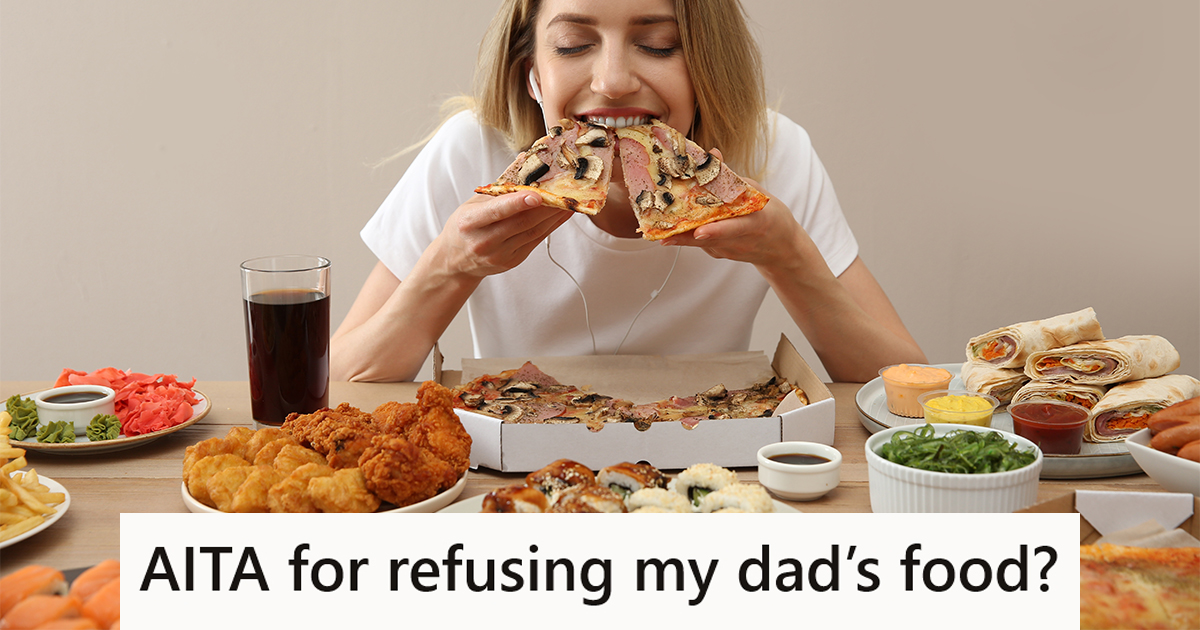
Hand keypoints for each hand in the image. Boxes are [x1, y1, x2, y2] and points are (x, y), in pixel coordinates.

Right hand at [436, 192, 572, 278]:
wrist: (455, 260)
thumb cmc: (465, 225)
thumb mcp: (474, 203)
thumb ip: (500, 184)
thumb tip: (525, 158)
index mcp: (470, 222)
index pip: (497, 212)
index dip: (518, 203)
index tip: (537, 195)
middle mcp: (484, 241)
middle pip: (521, 222)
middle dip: (546, 206)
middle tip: (564, 191)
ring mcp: (499, 254)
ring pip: (533, 232)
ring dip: (554, 215)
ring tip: (568, 200)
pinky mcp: (512, 261)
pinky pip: (536, 241)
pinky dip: (551, 226)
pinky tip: (561, 214)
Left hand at [659, 173, 806, 271]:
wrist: (781, 249)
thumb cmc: (771, 216)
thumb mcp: (757, 193)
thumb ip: (731, 178)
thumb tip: (712, 154)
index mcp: (756, 223)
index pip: (734, 228)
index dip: (716, 231)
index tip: (698, 233)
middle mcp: (741, 242)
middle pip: (709, 239)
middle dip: (685, 235)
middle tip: (660, 230)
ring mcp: (729, 251)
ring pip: (700, 243)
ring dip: (680, 234)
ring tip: (657, 227)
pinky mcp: (719, 254)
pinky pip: (700, 243)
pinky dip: (687, 234)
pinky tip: (671, 226)